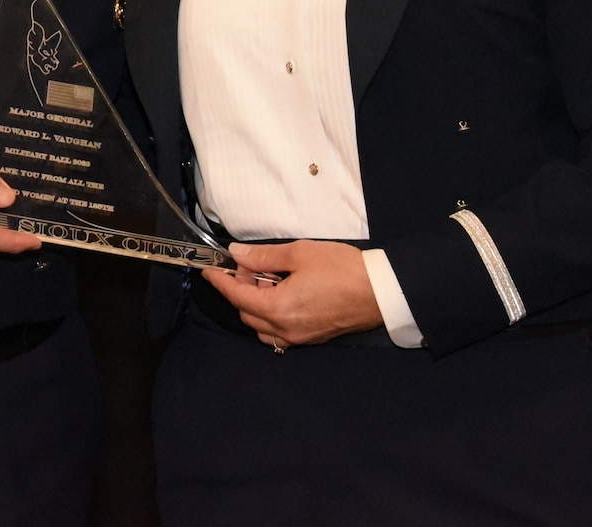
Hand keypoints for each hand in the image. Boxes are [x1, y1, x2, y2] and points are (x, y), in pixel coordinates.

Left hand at [203, 240, 382, 349]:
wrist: (381, 291)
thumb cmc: (342, 269)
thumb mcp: (300, 253)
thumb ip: (263, 255)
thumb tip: (237, 254)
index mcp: (279, 309)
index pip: (237, 297)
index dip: (220, 282)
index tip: (210, 269)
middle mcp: (286, 330)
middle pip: (247, 314)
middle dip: (241, 290)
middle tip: (251, 266)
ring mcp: (300, 338)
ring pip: (261, 327)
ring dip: (256, 305)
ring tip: (269, 279)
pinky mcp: (312, 338)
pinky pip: (279, 333)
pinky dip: (271, 316)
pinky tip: (283, 294)